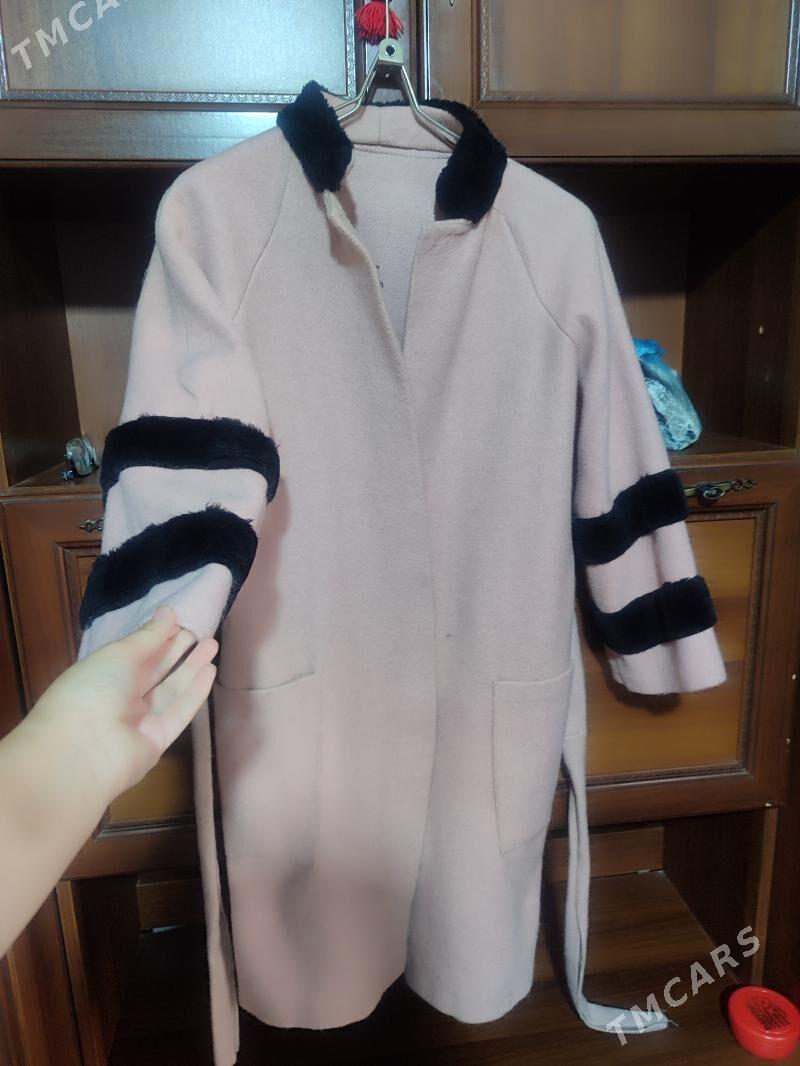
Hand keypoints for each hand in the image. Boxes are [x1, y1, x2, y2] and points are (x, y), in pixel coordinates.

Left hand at [24, 606, 217, 802]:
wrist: (82, 750)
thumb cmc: (92, 690)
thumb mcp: (119, 654)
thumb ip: (149, 636)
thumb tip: (169, 612)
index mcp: (101, 675)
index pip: (134, 654)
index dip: (156, 638)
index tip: (179, 621)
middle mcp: (119, 698)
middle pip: (153, 672)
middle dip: (176, 651)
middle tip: (199, 632)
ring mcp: (138, 722)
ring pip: (170, 691)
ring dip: (190, 668)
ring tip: (212, 644)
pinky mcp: (157, 741)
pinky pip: (178, 713)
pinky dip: (194, 692)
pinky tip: (210, 671)